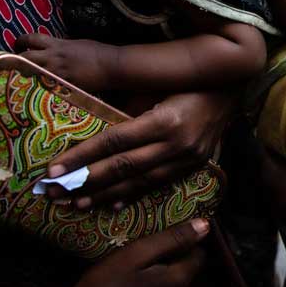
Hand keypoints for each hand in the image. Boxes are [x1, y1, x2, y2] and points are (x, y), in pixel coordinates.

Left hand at [16, 33, 112, 92]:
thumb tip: (51, 48)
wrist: (111, 66)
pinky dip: (42, 86)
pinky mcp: (63, 86)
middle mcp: (54, 58)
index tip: (18, 45)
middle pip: (25, 58)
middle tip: (14, 65)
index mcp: (57, 44)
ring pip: (32, 74)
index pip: (30, 38)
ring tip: (27, 78)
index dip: (20, 41)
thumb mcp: (76, 43)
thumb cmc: (98, 52)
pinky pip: (46, 86)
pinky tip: (43, 88)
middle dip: (17, 61)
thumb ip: (61, 45)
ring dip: (27, 75)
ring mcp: (57, 73)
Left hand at [44, 91, 234, 207]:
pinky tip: (112, 205)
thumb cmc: (188, 81)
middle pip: (122, 167)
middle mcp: (176, 143)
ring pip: (139, 182)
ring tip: (76, 204)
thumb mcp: (157, 86)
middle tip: (53, 192)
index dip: (82, 157)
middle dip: (84, 181)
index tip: (53, 169)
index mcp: (165, 120)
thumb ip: (129, 108)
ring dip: (104, 195)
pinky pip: (158, 184)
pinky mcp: (194, 166)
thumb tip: (90, 126)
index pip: (114, 141)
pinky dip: (133, 195)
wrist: (233, 90)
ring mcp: (187, 158)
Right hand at [55, 219, 208, 286]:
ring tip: (142, 261)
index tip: (168, 230)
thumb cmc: (105, 284)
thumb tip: (204, 224)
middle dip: (176, 255)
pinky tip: (135, 280)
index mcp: (179, 281)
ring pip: (175, 282)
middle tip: (150, 245)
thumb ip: (172, 239)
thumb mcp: (137, 253)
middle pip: (188, 269)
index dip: (186, 239)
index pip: (199, 253)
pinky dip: (155, 285)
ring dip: (165, 270)